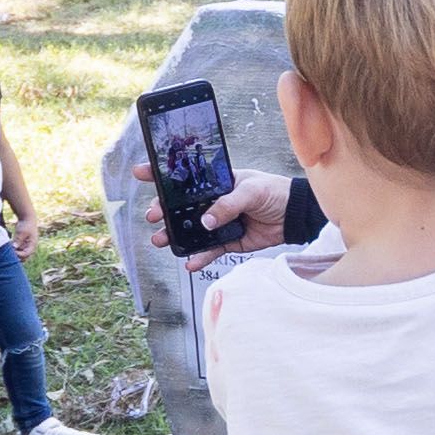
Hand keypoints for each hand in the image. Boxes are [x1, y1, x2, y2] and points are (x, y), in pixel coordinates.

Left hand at [10, 213, 39, 259]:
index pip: (26, 254)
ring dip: (14, 254)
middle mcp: (29, 247)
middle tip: (10, 254)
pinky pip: (17, 251)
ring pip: (20, 255)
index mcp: (32, 245)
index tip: (13, 252)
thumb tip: (14, 247)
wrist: (27, 218)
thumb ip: (19, 240)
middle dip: (17, 257)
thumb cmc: (26, 224)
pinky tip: (8, 248)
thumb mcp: (22, 232)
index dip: (19, 255)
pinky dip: (13, 250)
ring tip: (8, 251)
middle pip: (24, 257)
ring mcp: (25, 246)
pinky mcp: (21, 244)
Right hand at [135, 163, 288, 258]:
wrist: (293, 216)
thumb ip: (228, 204)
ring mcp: (218, 222)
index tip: (141, 172)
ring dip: (174, 236)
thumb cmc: (273, 192)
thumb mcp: (251, 190)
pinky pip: (209, 251)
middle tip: (153, 216)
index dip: (161, 173)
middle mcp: (212, 202)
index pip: (184, 175)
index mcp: (215, 182)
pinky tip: (189, 262)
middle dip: (162, 211)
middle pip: (180, 207)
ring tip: (161, 241)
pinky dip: (199, 257)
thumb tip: (206, 221)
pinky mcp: (227, 241)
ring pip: (190, 230)